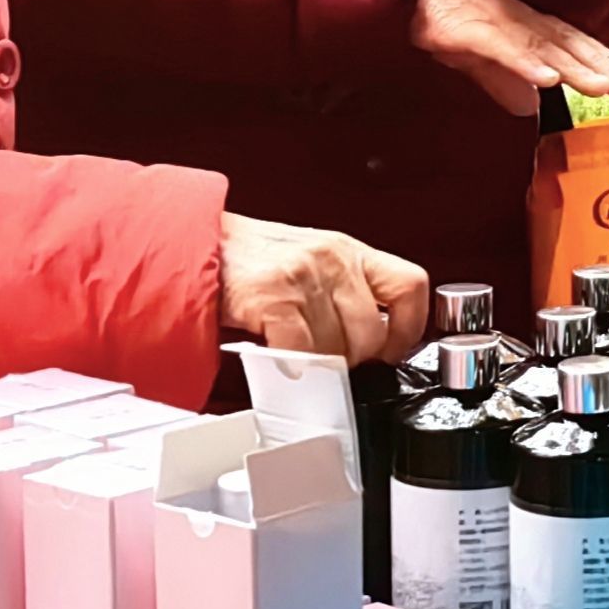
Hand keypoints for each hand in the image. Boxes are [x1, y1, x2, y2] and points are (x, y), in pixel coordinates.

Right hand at [219, 213, 432, 360]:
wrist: (199, 243)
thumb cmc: (254, 260)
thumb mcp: (314, 262)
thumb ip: (346, 291)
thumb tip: (376, 339)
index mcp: (350, 251)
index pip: (410, 287)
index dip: (408, 328)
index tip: (393, 350)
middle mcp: (333, 259)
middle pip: (371, 332)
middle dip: (352, 359)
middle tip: (329, 358)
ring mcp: (304, 277)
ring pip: (337, 347)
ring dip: (319, 364)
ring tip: (300, 354)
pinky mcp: (273, 296)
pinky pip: (301, 350)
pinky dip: (293, 365)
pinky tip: (282, 358)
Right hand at [409, 0, 608, 114]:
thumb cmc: (437, 17)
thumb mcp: (475, 55)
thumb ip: (501, 79)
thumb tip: (527, 106)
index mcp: (518, 21)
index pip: (564, 39)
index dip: (594, 54)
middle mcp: (514, 18)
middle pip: (562, 44)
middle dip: (595, 65)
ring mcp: (494, 22)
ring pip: (542, 48)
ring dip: (574, 67)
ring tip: (601, 86)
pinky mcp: (469, 30)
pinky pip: (503, 49)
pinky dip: (526, 64)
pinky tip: (547, 79)